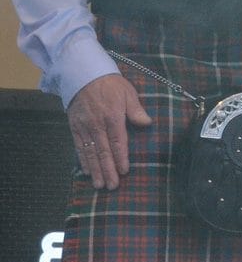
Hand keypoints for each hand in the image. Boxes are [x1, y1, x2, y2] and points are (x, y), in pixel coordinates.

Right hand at [67, 73, 152, 190]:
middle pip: (103, 151)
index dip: (121, 158)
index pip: (118, 142)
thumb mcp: (128, 93)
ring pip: (90, 153)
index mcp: (113, 117)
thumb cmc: (111, 84)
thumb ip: (136, 110)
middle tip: (112, 186)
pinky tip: (86, 171)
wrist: (83, 74)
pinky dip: (82, 160)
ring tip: (99, 185)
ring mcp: (84, 127)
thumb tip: (147, 123)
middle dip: (108, 170)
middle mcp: (97, 125)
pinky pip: (78, 147)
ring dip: (95, 170)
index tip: (124, 171)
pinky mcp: (74, 127)